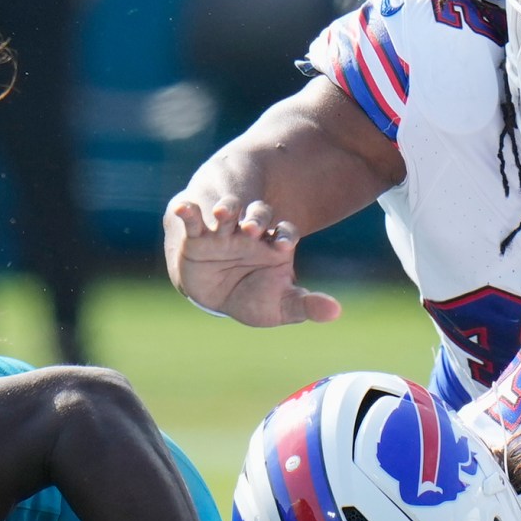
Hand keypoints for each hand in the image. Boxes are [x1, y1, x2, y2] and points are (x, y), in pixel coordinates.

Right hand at [163, 194, 339, 326]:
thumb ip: (306, 306)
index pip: (285, 232)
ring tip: (224, 213)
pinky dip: (188, 211)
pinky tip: (184, 208)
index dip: (285, 235)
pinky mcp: (197, 237)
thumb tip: (336, 312)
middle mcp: (251, 233)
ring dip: (228, 208)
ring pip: (229, 210)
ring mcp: (224, 232)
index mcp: (274, 245)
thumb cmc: (255, 298)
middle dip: (258, 217)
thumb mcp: (282, 306)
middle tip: (254, 228)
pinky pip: (194, 219)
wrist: (218, 300)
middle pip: (259, 214)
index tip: (282, 245)